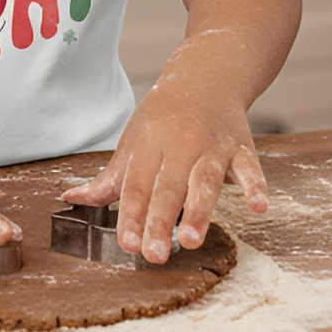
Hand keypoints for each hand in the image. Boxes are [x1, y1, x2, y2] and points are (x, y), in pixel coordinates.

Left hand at [58, 83, 267, 263]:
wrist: (207, 76)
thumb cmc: (165, 116)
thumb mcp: (134, 140)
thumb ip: (110, 178)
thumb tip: (72, 198)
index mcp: (150, 142)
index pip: (137, 184)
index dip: (132, 215)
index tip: (128, 245)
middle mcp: (181, 143)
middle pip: (168, 187)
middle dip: (160, 221)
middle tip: (154, 255)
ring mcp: (213, 145)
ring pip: (205, 180)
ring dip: (199, 210)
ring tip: (191, 239)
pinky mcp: (242, 147)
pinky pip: (250, 168)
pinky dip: (256, 187)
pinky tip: (258, 207)